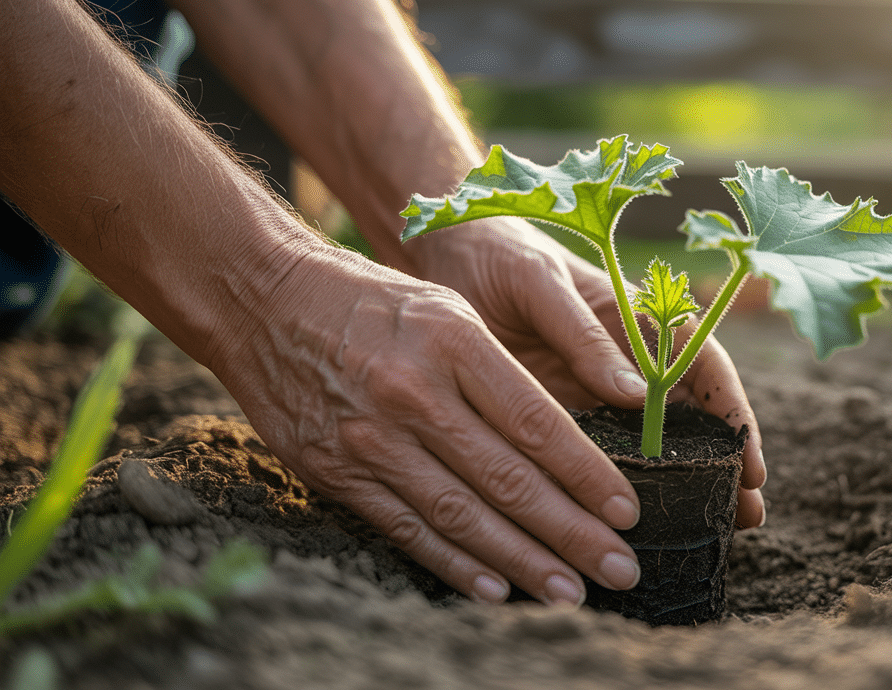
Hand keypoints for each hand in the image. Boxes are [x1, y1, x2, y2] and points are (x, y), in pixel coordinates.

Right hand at [207, 244, 647, 605]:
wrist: (263, 300)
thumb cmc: (372, 302)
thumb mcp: (448, 310)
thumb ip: (504, 371)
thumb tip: (567, 438)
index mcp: (456, 343)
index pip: (538, 424)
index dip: (587, 476)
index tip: (627, 513)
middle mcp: (416, 394)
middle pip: (509, 479)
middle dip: (572, 533)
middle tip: (621, 569)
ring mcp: (372, 438)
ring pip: (462, 515)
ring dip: (522, 561)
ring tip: (569, 592)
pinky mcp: (336, 471)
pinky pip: (405, 528)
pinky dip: (454, 563)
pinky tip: (495, 589)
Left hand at [408, 218, 766, 528]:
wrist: (443, 255)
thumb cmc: (499, 251)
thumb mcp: (540, 284)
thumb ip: (585, 333)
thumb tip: (635, 393)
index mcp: (638, 318)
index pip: (703, 367)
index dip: (733, 413)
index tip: (750, 462)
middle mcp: (625, 360)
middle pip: (690, 418)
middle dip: (723, 466)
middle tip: (746, 517)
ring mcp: (593, 393)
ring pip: (650, 446)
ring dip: (680, 487)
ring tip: (707, 535)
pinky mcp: (556, 417)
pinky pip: (594, 459)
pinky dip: (618, 491)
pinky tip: (630, 528)